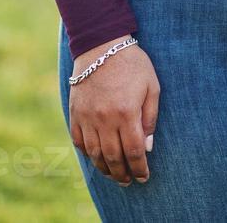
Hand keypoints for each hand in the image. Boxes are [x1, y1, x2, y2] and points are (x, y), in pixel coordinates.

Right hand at [69, 35, 159, 185]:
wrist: (100, 44)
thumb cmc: (131, 63)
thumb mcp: (151, 86)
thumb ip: (150, 117)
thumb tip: (147, 146)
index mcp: (126, 113)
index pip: (134, 152)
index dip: (139, 168)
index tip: (144, 177)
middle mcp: (105, 119)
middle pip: (113, 157)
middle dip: (122, 174)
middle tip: (129, 181)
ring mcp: (87, 117)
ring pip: (94, 153)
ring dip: (104, 168)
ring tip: (113, 175)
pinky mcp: (75, 112)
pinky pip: (78, 140)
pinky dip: (87, 152)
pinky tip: (96, 157)